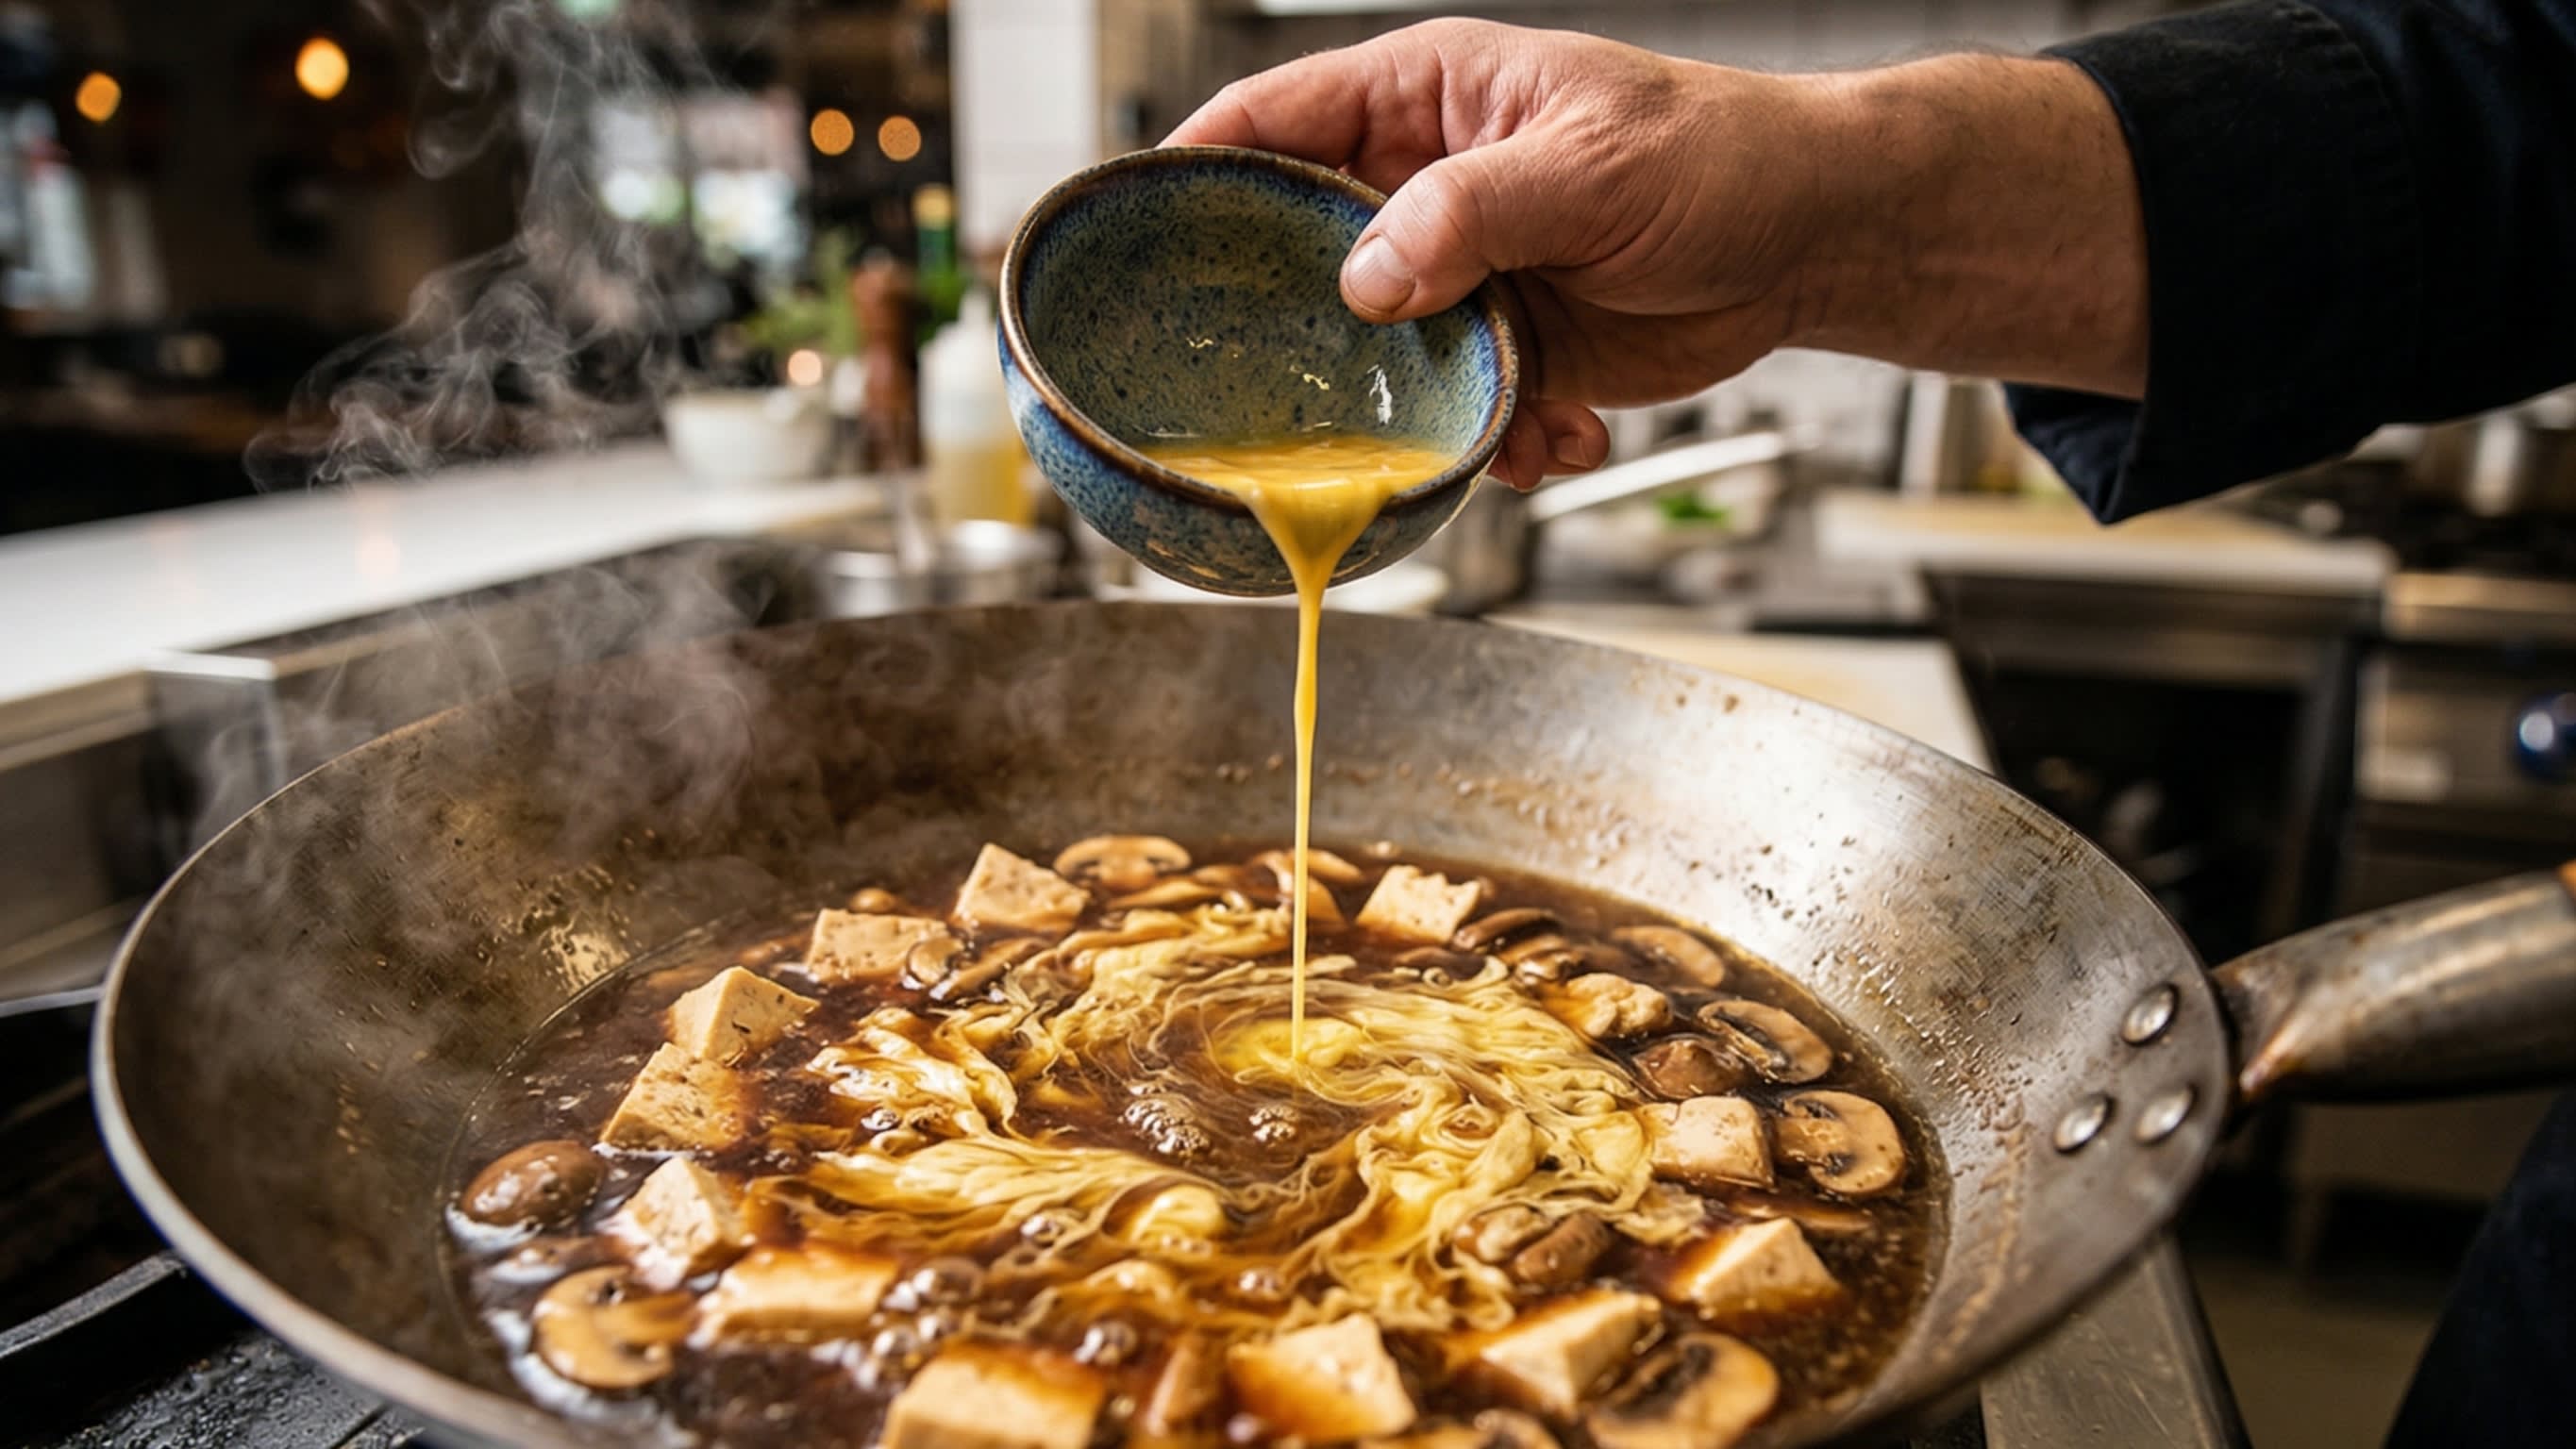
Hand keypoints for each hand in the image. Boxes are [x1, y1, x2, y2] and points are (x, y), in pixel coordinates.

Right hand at [1167, 20, 2146, 488]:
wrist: (1812, 241)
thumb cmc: (1715, 157)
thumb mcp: (1587, 170)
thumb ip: (1468, 215)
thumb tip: (1364, 276)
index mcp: (1422, 101)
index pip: (1270, 120)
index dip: (1194, 172)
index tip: (1138, 236)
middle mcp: (1422, 190)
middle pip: (1302, 259)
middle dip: (1297, 335)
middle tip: (1277, 396)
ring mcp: (1458, 277)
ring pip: (1374, 361)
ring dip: (1415, 415)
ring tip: (1483, 428)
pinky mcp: (1502, 352)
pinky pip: (1452, 415)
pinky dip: (1492, 445)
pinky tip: (1554, 439)